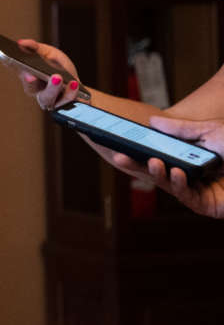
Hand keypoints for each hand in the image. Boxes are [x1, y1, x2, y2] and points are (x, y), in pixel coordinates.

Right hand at [16, 39, 81, 110]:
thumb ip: (37, 48)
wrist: (80, 89)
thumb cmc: (61, 70)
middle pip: (30, 87)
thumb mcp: (51, 54)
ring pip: (47, 98)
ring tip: (57, 77)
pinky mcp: (63, 107)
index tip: (8, 59)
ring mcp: (49, 100)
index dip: (10, 64)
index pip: (16, 69)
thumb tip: (22, 43)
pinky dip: (69, 92)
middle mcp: (36, 90)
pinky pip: (65, 102)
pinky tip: (74, 83)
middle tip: (31, 76)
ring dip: (51, 88)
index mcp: (28, 75)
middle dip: (29, 81)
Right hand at [94, 116, 223, 218]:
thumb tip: (152, 121)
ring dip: (157, 176)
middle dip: (137, 166)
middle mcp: (192, 177)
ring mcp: (200, 193)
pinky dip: (178, 186)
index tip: (118, 145)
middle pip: (158, 173)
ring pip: (169, 187)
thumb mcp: (210, 132)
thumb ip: (181, 129)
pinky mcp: (209, 207)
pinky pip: (187, 198)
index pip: (157, 156)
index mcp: (189, 160)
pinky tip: (175, 173)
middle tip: (118, 156)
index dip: (137, 153)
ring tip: (152, 163)